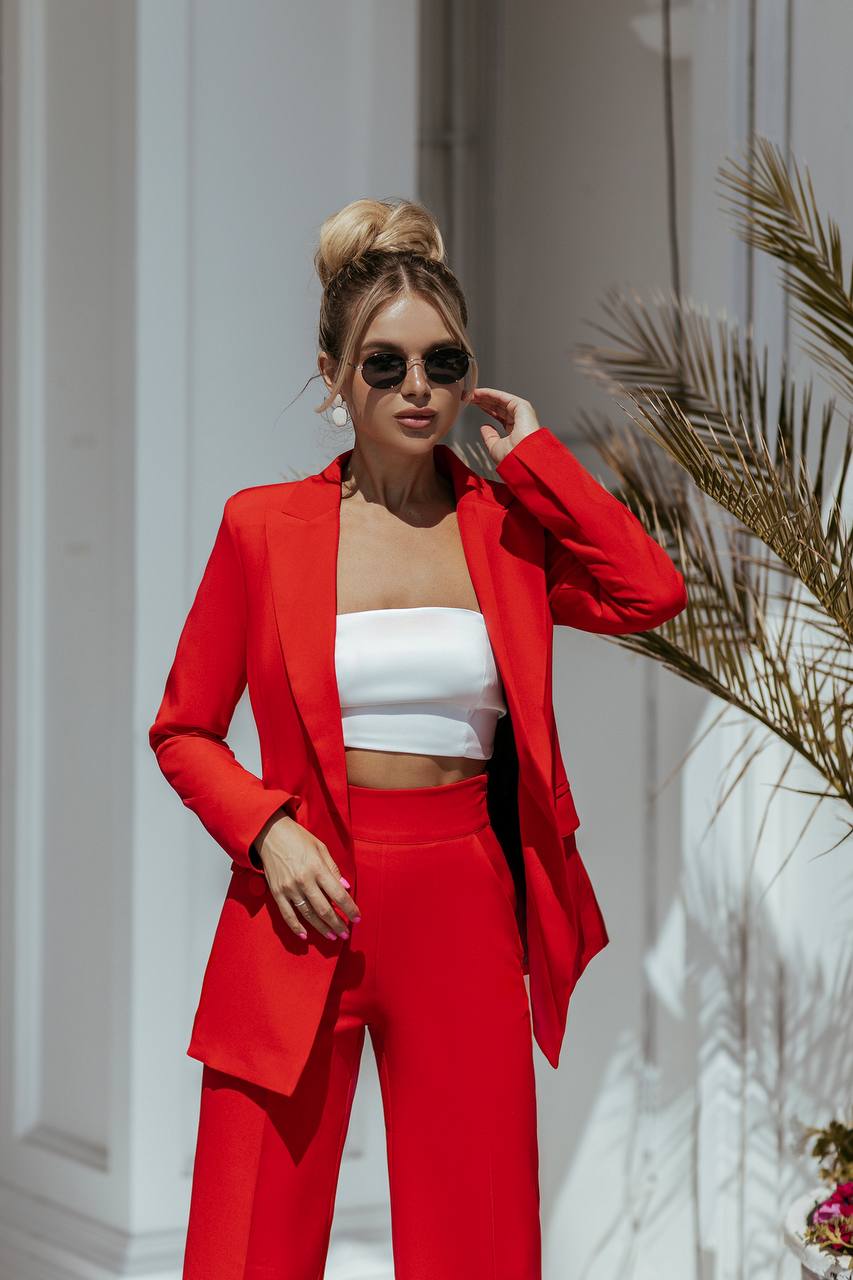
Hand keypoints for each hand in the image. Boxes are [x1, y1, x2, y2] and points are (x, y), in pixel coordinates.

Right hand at [255, 812, 360, 940]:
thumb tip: (345, 887)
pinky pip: (287, 914)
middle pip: (324, 909)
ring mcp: (289, 888)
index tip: (357, 918)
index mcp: (318, 868)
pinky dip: (296, 927)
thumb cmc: (298, 838)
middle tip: (346, 934)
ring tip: (332, 936)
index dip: (349, 908)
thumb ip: (333, 869)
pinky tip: (305, 936)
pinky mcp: (277, 892)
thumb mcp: (321, 848)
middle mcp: (304, 881)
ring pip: (308, 915)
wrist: (270, 834)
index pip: (338, 894)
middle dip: (338, 923)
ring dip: (321, 928)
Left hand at [468, 387, 541, 465]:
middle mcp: (519, 420)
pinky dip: (490, 393)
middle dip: (485, 401)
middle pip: (499, 406)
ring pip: (500, 400)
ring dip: (486, 396)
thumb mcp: (495, 447)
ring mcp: (522, 412)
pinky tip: (480, 392)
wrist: (520, 457)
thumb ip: (489, 436)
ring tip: (473, 394)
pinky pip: (503, 396)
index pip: (499, 416)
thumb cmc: (512, 457)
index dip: (487, 410)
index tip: (476, 406)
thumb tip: (485, 428)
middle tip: (471, 397)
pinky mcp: (522, 406)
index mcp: (515, 431)